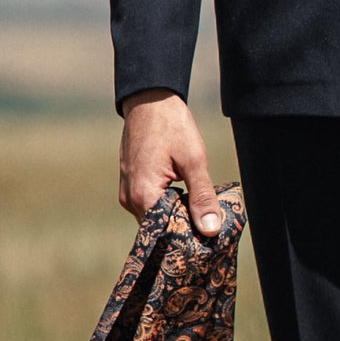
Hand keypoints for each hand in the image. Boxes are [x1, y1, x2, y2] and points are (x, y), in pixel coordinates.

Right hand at [118, 89, 222, 231]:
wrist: (150, 99)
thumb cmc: (171, 126)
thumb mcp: (193, 160)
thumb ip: (202, 197)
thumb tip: (211, 229)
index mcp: (143, 195)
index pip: (165, 235)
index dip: (187, 240)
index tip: (208, 242)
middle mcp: (130, 198)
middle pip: (159, 228)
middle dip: (183, 229)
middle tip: (210, 230)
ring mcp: (128, 191)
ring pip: (155, 216)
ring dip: (176, 216)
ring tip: (202, 215)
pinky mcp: (132, 182)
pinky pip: (150, 203)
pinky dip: (168, 205)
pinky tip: (187, 199)